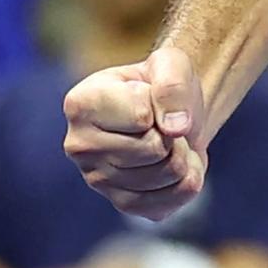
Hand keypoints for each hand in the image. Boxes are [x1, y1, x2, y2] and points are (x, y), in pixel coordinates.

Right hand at [63, 48, 208, 220]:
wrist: (170, 110)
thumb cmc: (162, 83)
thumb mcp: (171, 64)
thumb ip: (172, 84)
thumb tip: (176, 128)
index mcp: (80, 104)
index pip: (141, 117)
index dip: (162, 103)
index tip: (150, 95)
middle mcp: (79, 146)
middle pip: (153, 149)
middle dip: (173, 132)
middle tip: (163, 120)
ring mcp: (98, 181)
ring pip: (166, 174)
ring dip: (183, 153)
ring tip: (167, 138)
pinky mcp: (123, 204)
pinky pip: (172, 199)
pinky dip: (189, 177)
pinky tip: (174, 161)